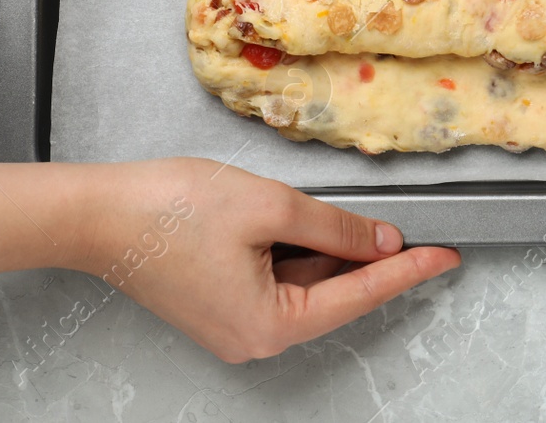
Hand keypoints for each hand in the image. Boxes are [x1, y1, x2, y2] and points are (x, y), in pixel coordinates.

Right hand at [0, 153, 459, 362]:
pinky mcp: (218, 304)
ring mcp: (233, 324)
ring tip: (365, 222)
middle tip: (424, 234)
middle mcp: (253, 337)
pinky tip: (316, 226)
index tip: (447, 257)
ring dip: (333, 253)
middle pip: (334, 295)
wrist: (98, 212)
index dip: (409, 271)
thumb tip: (381, 242)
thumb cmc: (171, 210)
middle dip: (372, 261)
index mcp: (270, 325)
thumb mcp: (271, 208)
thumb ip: (335, 229)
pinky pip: (277, 280)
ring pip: (305, 286)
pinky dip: (300, 254)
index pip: (360, 295)